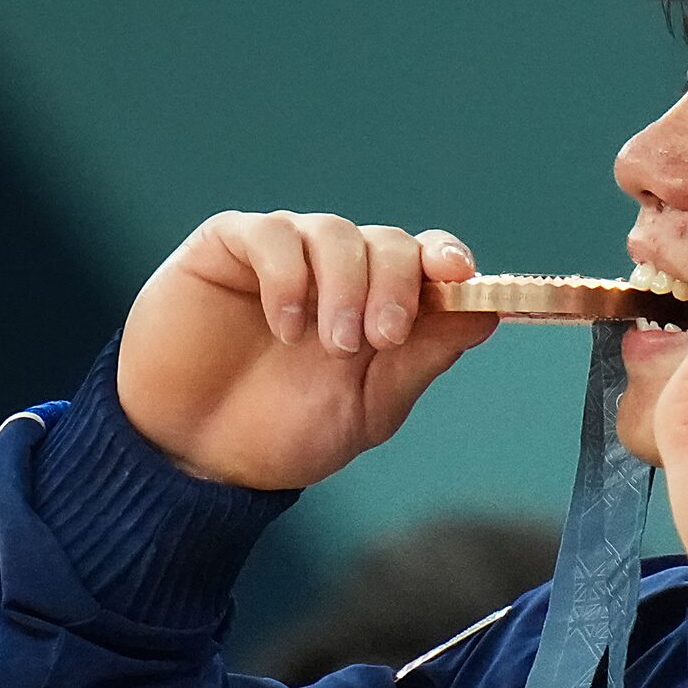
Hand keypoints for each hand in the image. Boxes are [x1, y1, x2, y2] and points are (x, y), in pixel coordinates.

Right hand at [115, 212, 495, 489]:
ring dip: (346, 286)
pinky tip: (286, 326)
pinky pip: (270, 233)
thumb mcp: (371, 406)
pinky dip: (288, 276)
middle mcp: (338, 272)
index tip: (459, 276)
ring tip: (331, 344)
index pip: (428, 259)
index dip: (448, 258)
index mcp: (381, 304)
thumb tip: (488, 313)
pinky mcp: (226, 247)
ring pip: (336, 232)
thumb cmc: (286, 431)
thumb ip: (424, 357)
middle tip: (383, 338)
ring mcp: (284, 254)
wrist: (198, 455)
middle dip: (397, 284)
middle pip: (390, 242)